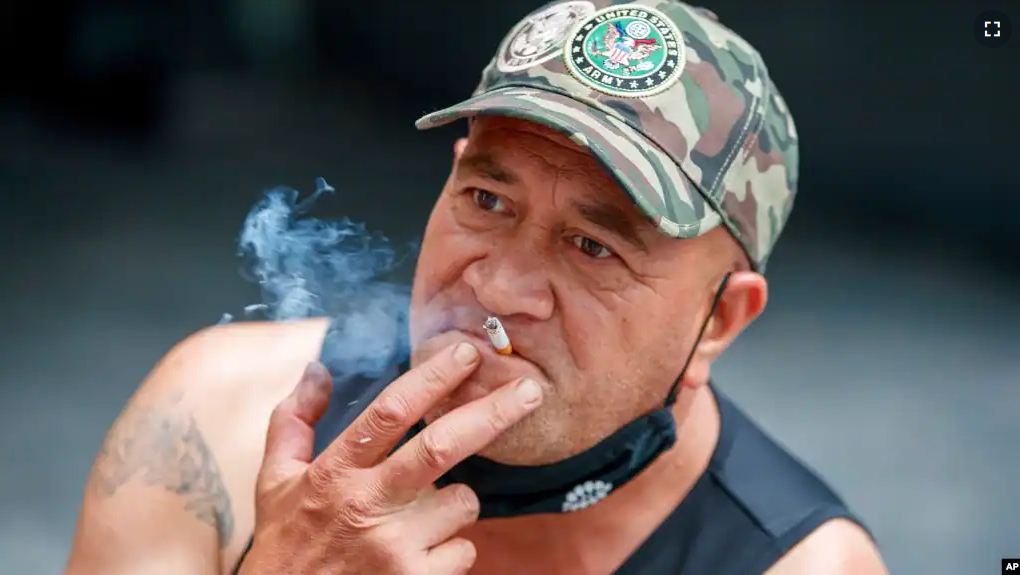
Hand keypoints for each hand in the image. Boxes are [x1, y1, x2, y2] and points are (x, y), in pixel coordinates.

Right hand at [240, 342, 543, 574]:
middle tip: (531, 391)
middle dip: (493, 414)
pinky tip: (420, 554)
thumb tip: (317, 368)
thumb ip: (293, 421)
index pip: (390, 413)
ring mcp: (394, 548)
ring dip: (456, 502)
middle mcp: (366, 506)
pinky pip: (464, 549)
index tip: (468, 353)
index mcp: (334, 473)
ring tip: (419, 517)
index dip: (433, 378)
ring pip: (463, 502)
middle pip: (442, 447)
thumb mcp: (274, 481)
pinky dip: (452, 548)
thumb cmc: (287, 544)